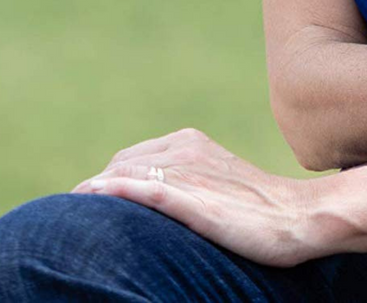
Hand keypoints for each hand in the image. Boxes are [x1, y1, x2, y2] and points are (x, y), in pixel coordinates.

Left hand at [70, 127, 322, 267]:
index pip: (130, 158)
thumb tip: (150, 195)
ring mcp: (189, 173)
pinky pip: (145, 191)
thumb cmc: (261, 208)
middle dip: (95, 189)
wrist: (298, 217)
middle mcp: (185, 149)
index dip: (107, 182)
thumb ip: (186, 181)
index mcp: (190, 141)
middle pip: (120, 165)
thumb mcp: (218, 184)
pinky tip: (95, 198)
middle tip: (73, 223)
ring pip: (125, 175)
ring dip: (94, 194)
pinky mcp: (194, 200)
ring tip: (68, 225)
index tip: (89, 208)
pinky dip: (116, 192)